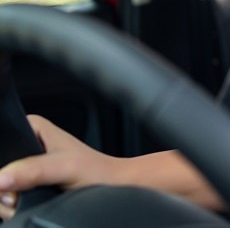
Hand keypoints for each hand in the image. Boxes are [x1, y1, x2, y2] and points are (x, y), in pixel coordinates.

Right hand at [0, 115, 122, 219]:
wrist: (112, 187)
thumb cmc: (97, 170)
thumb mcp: (64, 167)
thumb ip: (33, 171)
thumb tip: (0, 179)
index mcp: (31, 128)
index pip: (0, 143)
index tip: (5, 180)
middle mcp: (25, 146)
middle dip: (2, 187)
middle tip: (17, 196)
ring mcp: (24, 168)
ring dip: (5, 200)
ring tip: (25, 200)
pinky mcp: (26, 186)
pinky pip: (5, 198)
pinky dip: (10, 206)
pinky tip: (25, 205)